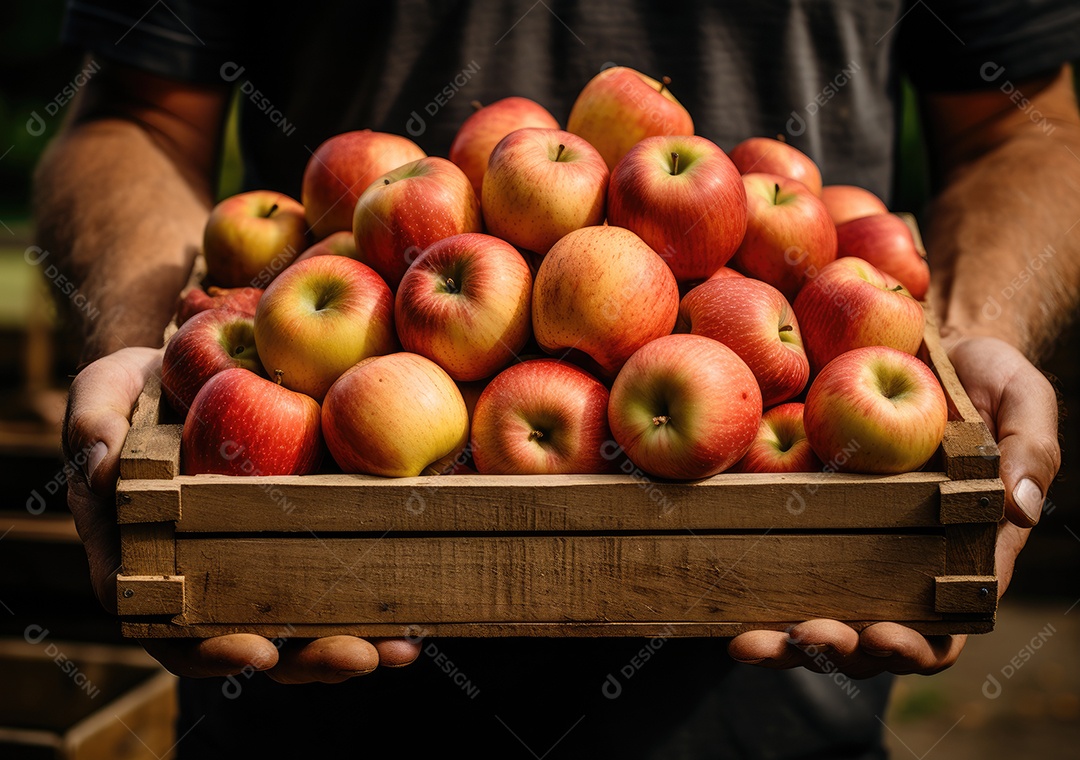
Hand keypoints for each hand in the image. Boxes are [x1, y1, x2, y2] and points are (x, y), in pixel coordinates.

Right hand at [64, 347, 419, 681]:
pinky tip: (419, 602)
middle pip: (253, 637)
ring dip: (355, 640)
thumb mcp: (104, 396)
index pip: (167, 625)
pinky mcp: (304, 536)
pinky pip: (336, 575)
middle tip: (360, 655)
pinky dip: (376, 594)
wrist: (192, 371)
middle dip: (309, 656)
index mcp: (148, 564)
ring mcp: (258, 561)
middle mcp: (206, 576)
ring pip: (303, 622)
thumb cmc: (136, 391)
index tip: (258, 654)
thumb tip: (99, 467)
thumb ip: (91, 427)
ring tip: (404, 645)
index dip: (209, 650)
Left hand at [727, 336, 1058, 676]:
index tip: (880, 634)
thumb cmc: (981, 374)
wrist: (920, 342)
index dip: (912, 648)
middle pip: (869, 636)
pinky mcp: (803, 519)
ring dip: (784, 643)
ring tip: (750, 643)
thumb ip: (1030, 451)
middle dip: (836, 649)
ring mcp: (847, 546)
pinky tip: (722, 600)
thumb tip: (1020, 508)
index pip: (940, 629)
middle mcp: (898, 564)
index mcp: (957, 557)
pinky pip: (777, 567)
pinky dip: (751, 593)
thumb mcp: (1019, 397)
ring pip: (816, 616)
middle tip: (806, 633)